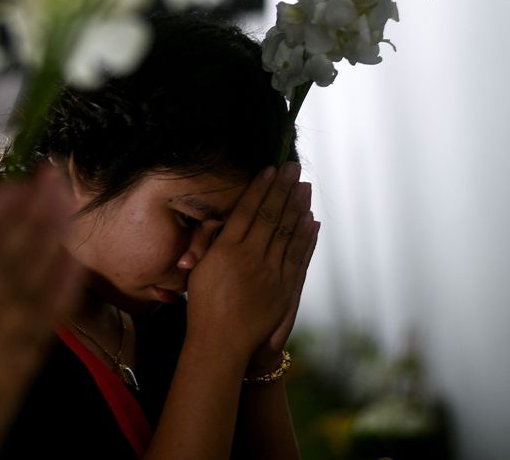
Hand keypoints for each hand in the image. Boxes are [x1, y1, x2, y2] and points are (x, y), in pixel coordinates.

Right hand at [0, 168, 82, 459]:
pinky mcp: (15, 381)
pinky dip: (62, 295)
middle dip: (30, 215)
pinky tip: (75, 263)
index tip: (9, 184)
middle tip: (52, 175)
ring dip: (52, 241)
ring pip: (29, 288)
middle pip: (2, 262)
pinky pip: (43, 332)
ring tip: (68, 203)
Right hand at [184, 163, 318, 367]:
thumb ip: (208, 241)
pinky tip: (311, 220)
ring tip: (304, 186)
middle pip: (271, 215)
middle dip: (283, 189)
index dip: (260, 188)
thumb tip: (222, 219)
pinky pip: (298, 256)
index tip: (270, 169)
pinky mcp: (284, 289)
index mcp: (226, 250)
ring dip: (298, 207)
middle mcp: (250, 257)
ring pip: (288, 233)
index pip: (247, 210)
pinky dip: (306, 237)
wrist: (222, 342)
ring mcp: (270, 273)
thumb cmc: (204, 305)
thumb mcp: (198, 268)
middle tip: (294, 168)